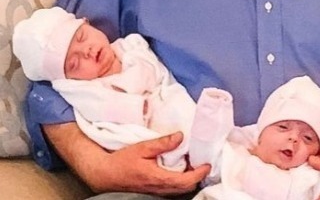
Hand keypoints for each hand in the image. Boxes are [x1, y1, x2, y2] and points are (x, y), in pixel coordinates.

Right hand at [88, 132, 209, 194]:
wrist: (104, 173)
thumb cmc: (121, 161)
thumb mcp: (142, 148)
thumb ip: (163, 143)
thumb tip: (180, 136)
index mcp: (158, 178)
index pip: (186, 181)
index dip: (199, 173)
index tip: (207, 164)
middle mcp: (159, 188)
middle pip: (186, 187)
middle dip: (197, 176)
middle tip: (202, 161)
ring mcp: (156, 191)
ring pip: (179, 189)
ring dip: (188, 178)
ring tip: (192, 163)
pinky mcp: (152, 190)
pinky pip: (171, 188)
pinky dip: (179, 180)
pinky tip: (179, 168)